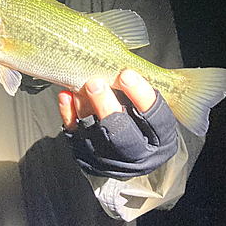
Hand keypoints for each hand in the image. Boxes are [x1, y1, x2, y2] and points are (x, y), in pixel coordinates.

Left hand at [58, 70, 177, 177]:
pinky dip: (69, 114)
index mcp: (159, 139)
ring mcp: (109, 157)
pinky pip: (75, 135)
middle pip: (122, 132)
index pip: (155, 118)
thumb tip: (120, 68)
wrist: (121, 152)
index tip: (127, 74)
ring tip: (80, 85)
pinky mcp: (86, 156)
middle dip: (107, 105)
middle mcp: (137, 152)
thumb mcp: (147, 107)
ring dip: (85, 106)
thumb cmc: (138, 118)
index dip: (141, 96)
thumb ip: (138, 92)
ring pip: (96, 133)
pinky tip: (66, 96)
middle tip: (95, 83)